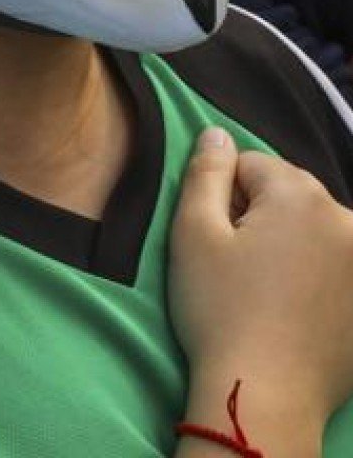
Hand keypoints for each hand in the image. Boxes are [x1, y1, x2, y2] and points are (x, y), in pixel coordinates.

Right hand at [170, 127, 352, 453]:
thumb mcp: (193, 232)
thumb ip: (205, 172)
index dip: (222, 196)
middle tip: (236, 267)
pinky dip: (316, 276)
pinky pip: (336, 266)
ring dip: (290, 244)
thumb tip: (216, 133)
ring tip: (266, 291)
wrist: (266, 396)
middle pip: (289, 195)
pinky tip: (293, 310)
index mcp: (302, 197)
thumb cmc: (220, 309)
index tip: (216, 240)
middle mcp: (347, 221)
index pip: (250, 164)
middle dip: (261, 216)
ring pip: (315, 229)